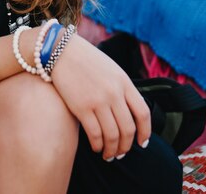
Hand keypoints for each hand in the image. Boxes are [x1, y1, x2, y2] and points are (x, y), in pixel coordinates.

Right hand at [51, 34, 150, 160]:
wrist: (60, 50)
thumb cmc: (85, 59)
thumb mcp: (110, 68)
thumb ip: (122, 87)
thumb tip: (130, 111)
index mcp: (123, 81)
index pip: (143, 113)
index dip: (145, 132)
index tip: (142, 142)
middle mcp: (114, 93)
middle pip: (128, 129)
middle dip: (126, 146)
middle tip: (122, 153)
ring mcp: (98, 101)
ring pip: (112, 136)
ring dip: (112, 150)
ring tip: (109, 155)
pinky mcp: (81, 107)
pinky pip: (95, 135)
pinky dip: (98, 145)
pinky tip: (96, 147)